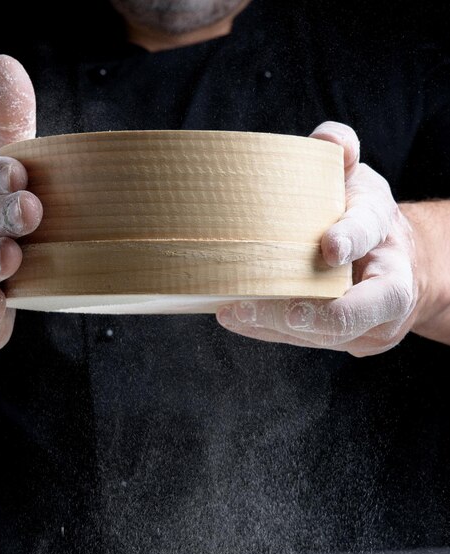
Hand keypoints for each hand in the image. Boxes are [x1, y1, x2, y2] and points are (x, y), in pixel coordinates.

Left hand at [216, 121, 417, 356]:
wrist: (394, 264)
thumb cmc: (364, 219)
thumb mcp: (358, 181)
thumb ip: (342, 156)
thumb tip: (328, 139)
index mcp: (388, 238)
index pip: (374, 238)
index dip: (351, 239)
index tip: (327, 247)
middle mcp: (387, 290)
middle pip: (347, 313)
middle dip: (298, 314)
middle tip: (246, 306)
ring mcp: (371, 325)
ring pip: (322, 336)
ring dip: (273, 327)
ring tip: (231, 312)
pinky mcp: (351, 341)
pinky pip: (308, 342)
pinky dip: (270, 331)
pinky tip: (238, 319)